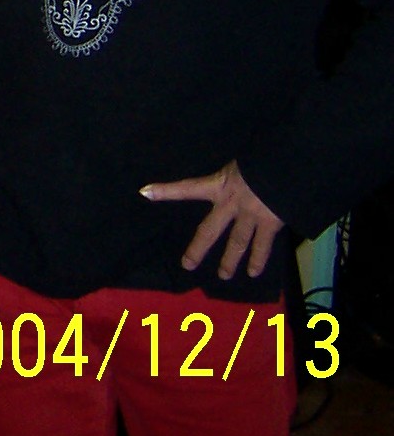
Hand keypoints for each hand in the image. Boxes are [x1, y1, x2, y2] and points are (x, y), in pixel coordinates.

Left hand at [141, 160, 284, 280]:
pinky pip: (262, 246)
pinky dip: (259, 260)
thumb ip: (233, 177)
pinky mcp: (270, 224)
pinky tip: (254, 272)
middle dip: (198, 249)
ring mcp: (250, 216)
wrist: (289, 165)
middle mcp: (231, 203)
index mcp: (219, 185)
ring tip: (223, 275)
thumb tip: (231, 181)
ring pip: (236, 243)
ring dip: (230, 261)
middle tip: (187, 265)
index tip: (145, 192)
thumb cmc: (262, 160)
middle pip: (209, 231)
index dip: (166, 190)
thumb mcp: (240, 164)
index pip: (187, 187)